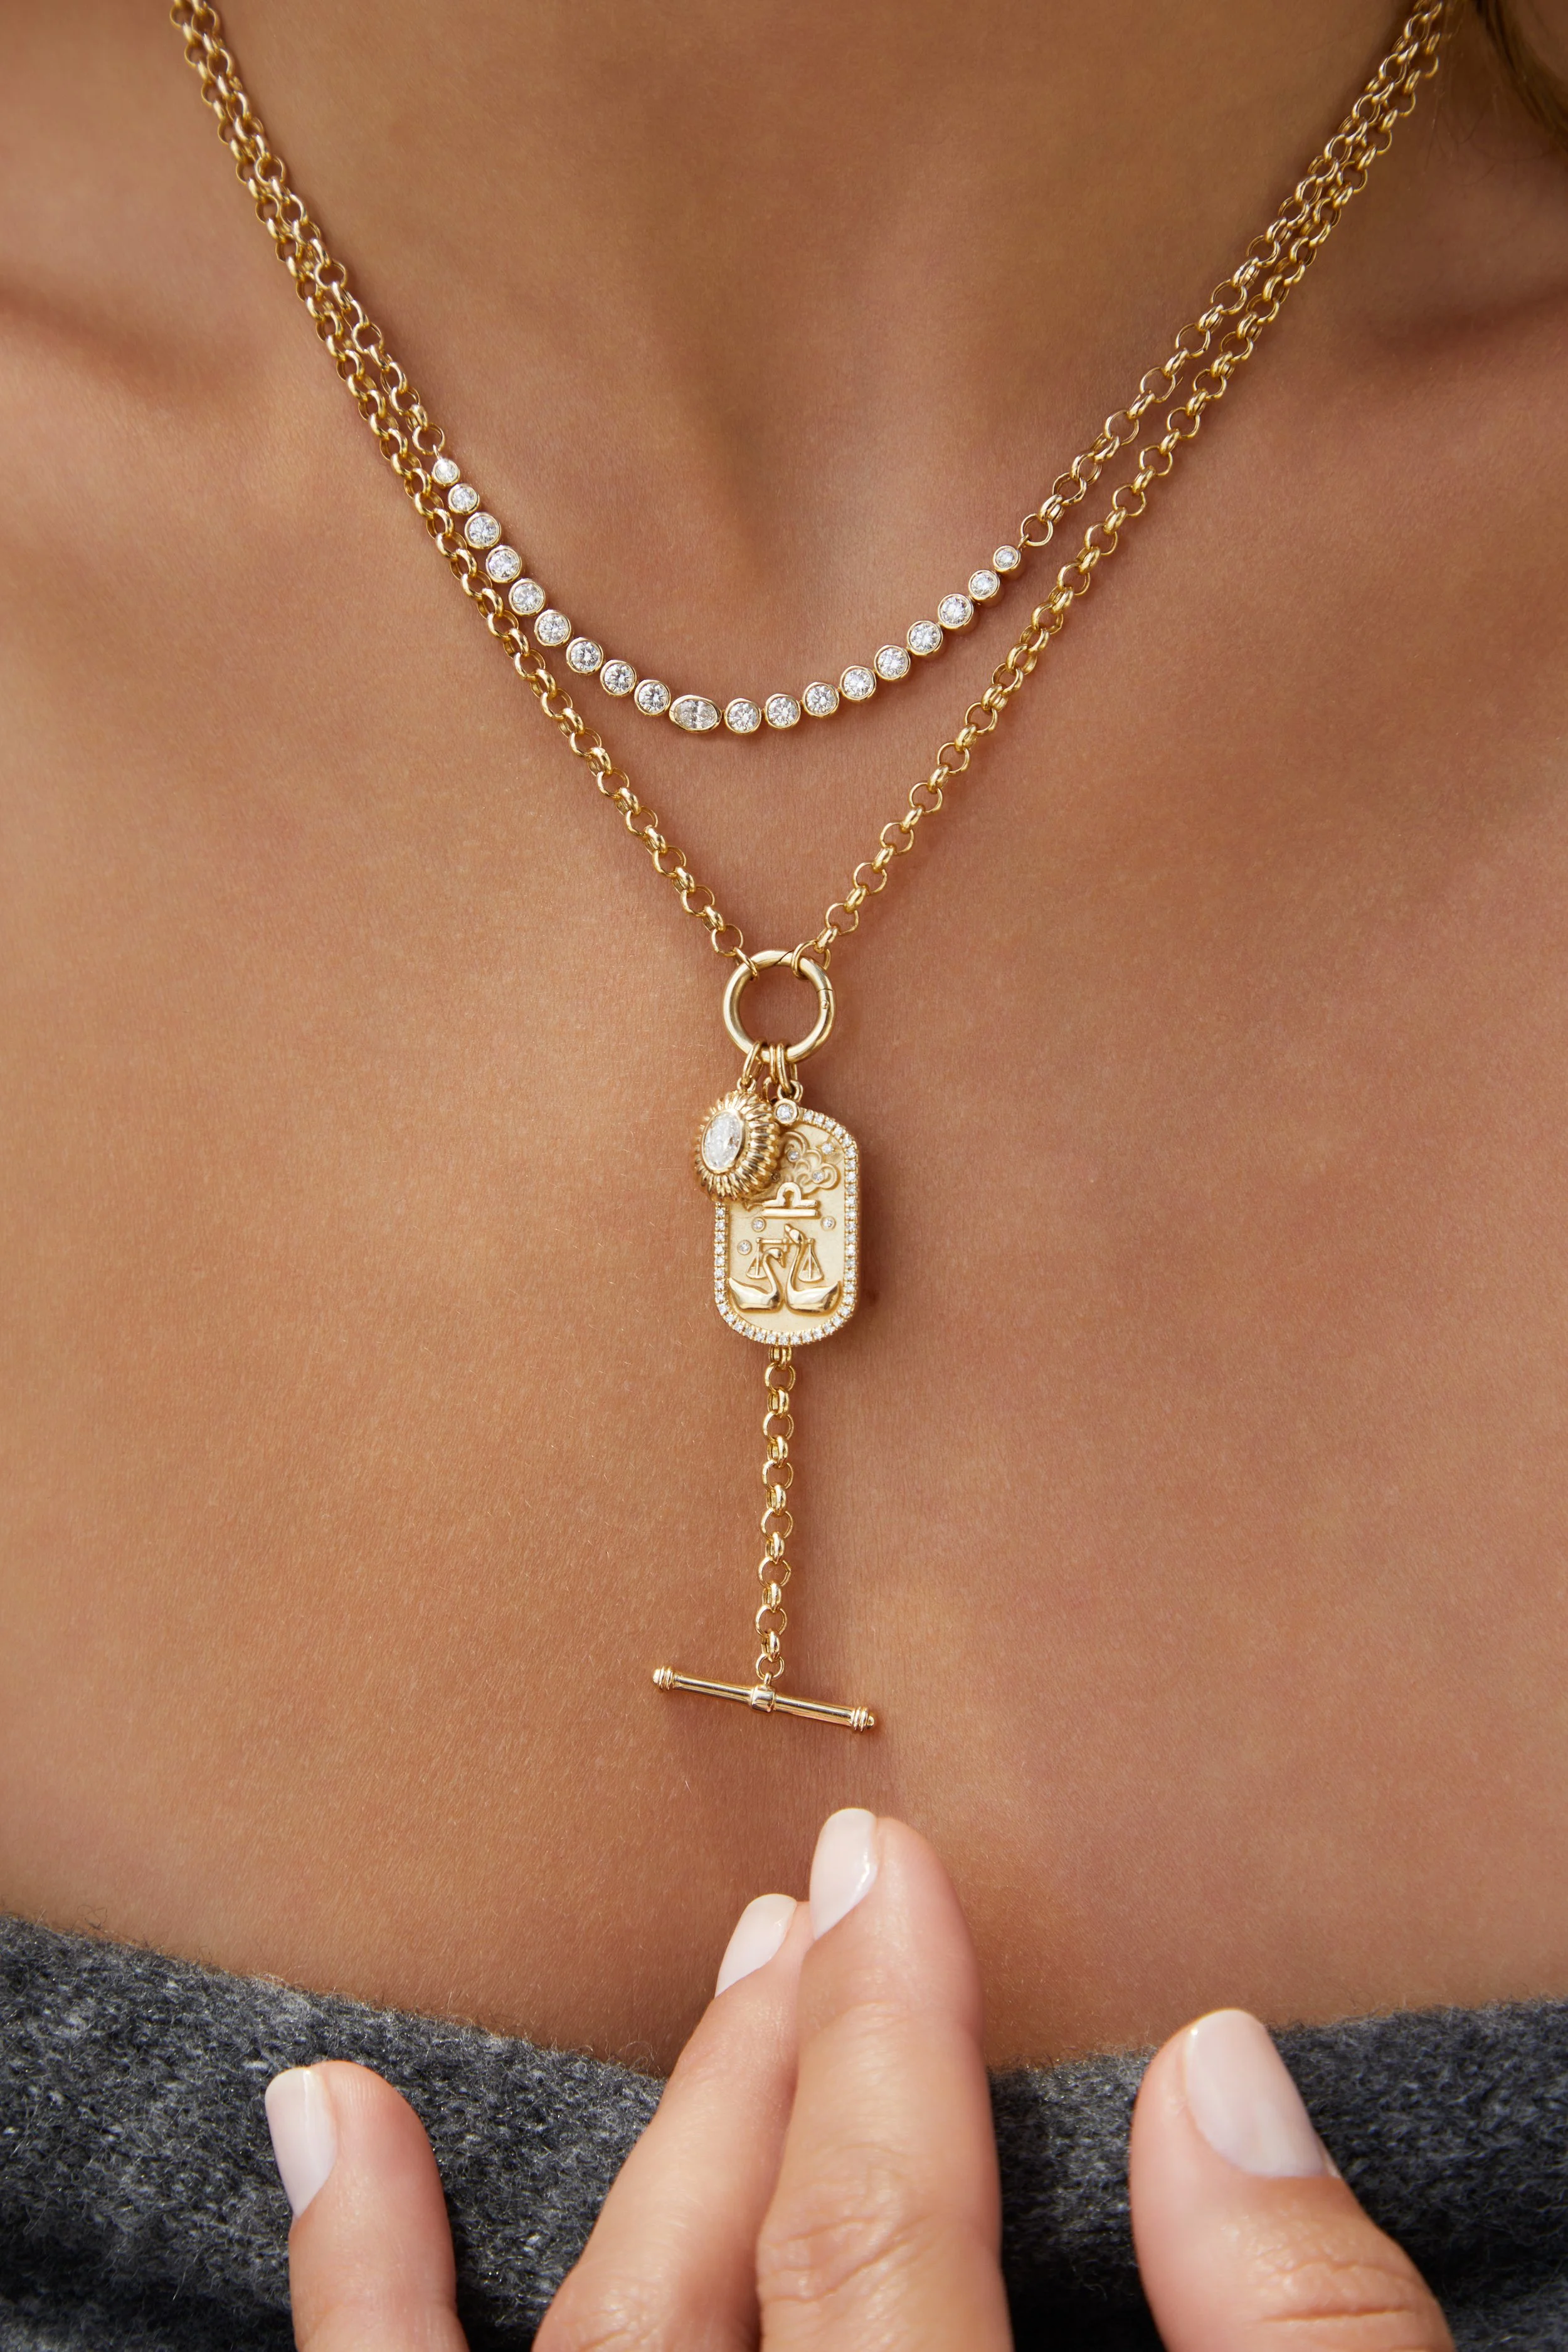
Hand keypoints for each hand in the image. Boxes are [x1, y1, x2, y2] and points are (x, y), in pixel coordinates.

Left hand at [265, 1810, 1453, 2350]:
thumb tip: (1229, 2086)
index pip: (885, 2276)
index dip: (895, 2057)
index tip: (895, 1880)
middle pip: (744, 2301)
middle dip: (789, 2076)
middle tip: (829, 1900)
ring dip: (644, 2151)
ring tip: (718, 1967)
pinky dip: (364, 2295)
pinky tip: (330, 2127)